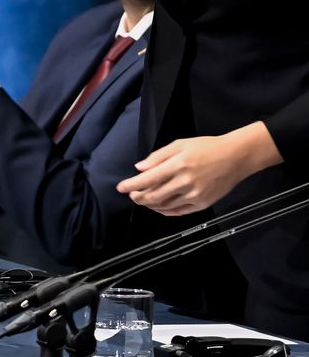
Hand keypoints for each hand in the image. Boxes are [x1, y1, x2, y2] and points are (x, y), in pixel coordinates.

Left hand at [116, 122, 281, 215]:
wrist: (235, 157)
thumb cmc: (205, 147)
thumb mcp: (179, 144)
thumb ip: (157, 157)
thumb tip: (139, 168)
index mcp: (177, 165)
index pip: (147, 180)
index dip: (131, 185)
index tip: (120, 188)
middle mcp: (185, 182)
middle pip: (154, 196)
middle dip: (138, 197)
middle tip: (131, 195)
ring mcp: (194, 196)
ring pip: (165, 206)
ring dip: (150, 205)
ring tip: (143, 200)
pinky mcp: (203, 204)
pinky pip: (179, 212)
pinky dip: (165, 211)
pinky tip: (159, 207)